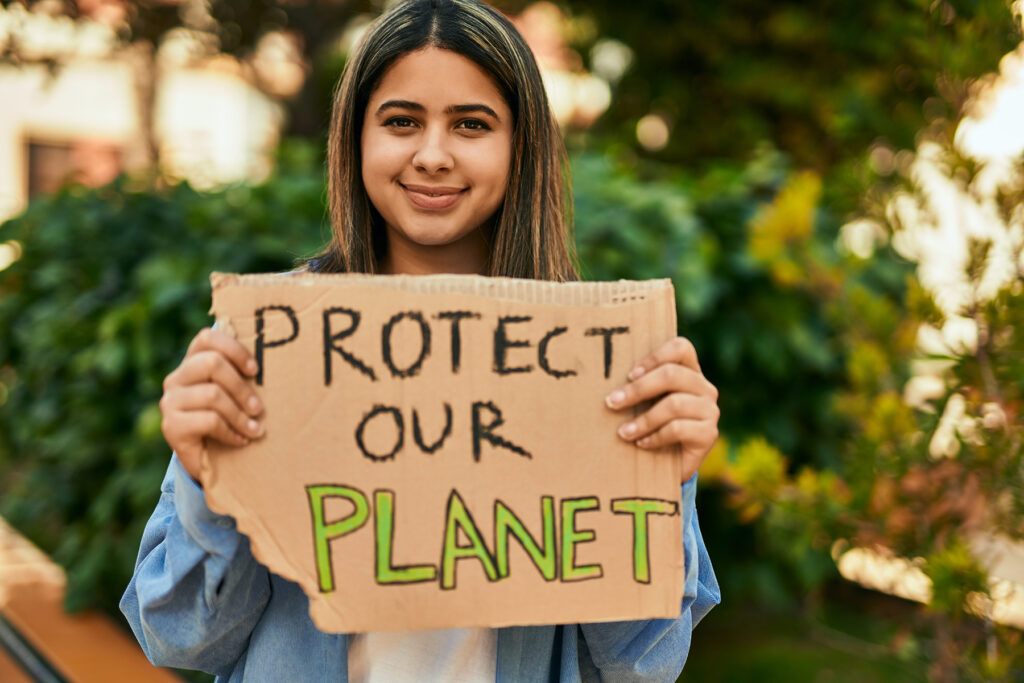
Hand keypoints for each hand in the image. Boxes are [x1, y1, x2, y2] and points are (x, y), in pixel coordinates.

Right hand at [159, 327, 263, 481]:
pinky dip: (231, 432)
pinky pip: (209, 420)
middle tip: (258, 408)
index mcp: (192, 364)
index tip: (255, 370)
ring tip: (256, 430)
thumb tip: (276, 360)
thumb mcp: (236, 395)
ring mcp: (170, 401)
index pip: (207, 338)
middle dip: (241, 387)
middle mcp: (176, 379)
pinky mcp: (171, 425)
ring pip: (213, 394)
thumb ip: (243, 376)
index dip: (234, 349)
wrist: (208, 462)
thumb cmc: (230, 421)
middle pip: (211, 363)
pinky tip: (241, 440)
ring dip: (240, 415)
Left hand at [604, 337, 719, 482]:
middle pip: (672, 374)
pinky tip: (641, 444)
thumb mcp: (645, 404)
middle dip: (638, 389)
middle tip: (613, 402)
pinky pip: (678, 429)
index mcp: (690, 372)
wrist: (668, 467)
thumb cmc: (651, 428)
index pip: (680, 348)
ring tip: (623, 432)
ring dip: (643, 419)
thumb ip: (638, 386)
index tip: (629, 375)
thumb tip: (605, 380)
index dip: (654, 357)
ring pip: (674, 404)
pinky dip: (655, 437)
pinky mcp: (708, 434)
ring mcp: (709, 410)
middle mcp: (704, 388)